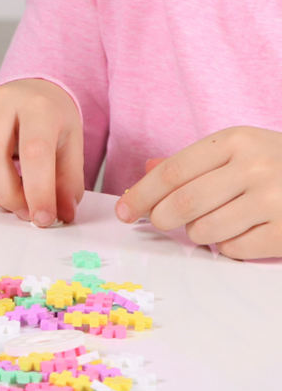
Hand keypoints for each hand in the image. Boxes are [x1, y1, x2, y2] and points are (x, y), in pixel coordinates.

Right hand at [0, 78, 83, 225]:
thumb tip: (61, 214)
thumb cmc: (52, 120)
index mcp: (37, 105)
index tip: (43, 218)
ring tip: (12, 200)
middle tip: (25, 212)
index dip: (38, 191)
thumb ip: (68, 182)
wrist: (32, 92)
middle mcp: (1, 100)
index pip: (34, 151)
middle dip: (7, 195)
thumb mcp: (72, 146)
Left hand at [116, 126, 281, 258]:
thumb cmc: (277, 163)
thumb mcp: (238, 150)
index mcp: (235, 141)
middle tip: (158, 222)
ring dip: (196, 233)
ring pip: (206, 229)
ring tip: (206, 225)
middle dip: (161, 218)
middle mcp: (255, 167)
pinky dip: (226, 247)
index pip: (172, 172)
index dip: (141, 194)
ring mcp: (275, 200)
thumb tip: (147, 170)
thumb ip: (193, 162)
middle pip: (183, 203)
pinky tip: (235, 234)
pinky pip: (235, 249)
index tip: (124, 210)